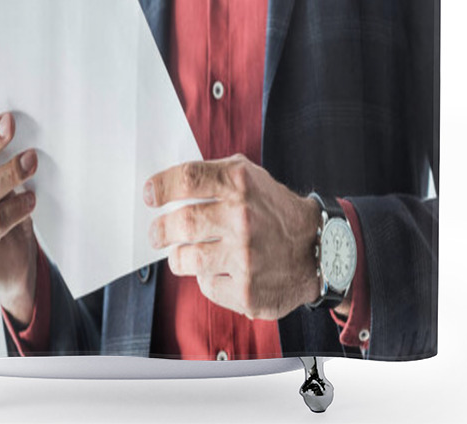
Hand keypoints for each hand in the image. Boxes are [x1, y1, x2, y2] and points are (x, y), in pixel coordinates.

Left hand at [144, 154, 320, 319]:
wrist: (316, 248)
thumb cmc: (273, 209)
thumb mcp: (250, 176)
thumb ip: (213, 176)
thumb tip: (167, 187)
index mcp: (241, 183)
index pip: (188, 178)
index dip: (162, 187)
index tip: (150, 196)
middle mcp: (243, 218)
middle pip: (180, 222)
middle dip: (159, 230)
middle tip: (156, 233)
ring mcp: (245, 257)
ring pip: (185, 259)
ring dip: (177, 256)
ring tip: (182, 252)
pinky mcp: (247, 291)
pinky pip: (206, 285)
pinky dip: (206, 277)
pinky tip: (219, 269)